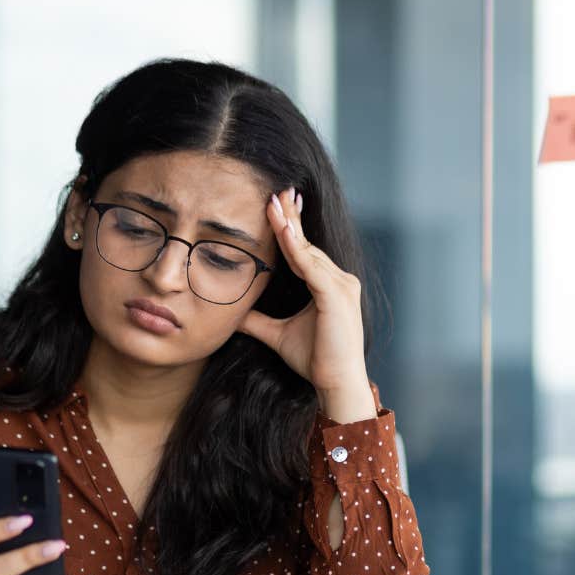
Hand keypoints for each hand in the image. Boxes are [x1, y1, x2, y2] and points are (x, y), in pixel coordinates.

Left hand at [237, 185, 371, 406]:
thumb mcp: (277, 334)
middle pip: (308, 244)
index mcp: (329, 285)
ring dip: (290, 227)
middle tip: (277, 191)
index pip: (306, 250)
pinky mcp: (337, 295)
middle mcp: (340, 280)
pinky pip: (311, 266)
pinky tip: (282, 231)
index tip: (276, 204)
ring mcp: (341, 285)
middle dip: (291, 217)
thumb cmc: (315, 360)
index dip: (291, 227)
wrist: (335, 383)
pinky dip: (296, 248)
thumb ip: (257, 322)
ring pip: (309, 251)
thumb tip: (233, 316)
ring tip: (273, 204)